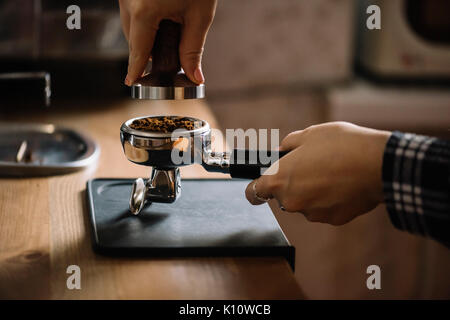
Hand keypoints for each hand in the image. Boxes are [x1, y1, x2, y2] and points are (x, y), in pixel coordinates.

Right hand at [119, 0, 216, 85]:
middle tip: (165, 61)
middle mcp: (129, 1)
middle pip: (133, 39)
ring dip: (145, 36)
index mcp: (144, 11)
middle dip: (146, 52)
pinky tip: (162, 20)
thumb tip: (194, 76)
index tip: (131, 82)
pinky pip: (132, 11)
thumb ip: (193, 49)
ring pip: (131, 25)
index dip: (135, 69)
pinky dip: (144, 21)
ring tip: (167, 38)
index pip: (138, 50)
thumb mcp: (199, 15)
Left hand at [245, 122, 390, 224]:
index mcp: (279, 180)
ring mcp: (312, 213)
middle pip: (283, 195)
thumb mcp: (309, 134)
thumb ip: (287, 145)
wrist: (378, 164)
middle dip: (293, 183)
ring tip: (332, 173)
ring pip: (305, 202)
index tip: (255, 188)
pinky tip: (343, 184)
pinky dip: (330, 200)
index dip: (253, 188)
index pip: (253, 192)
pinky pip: (324, 209)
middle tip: (312, 166)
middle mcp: (291, 201)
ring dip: (312, 192)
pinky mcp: (332, 220)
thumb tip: (281, 152)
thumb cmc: (341, 145)